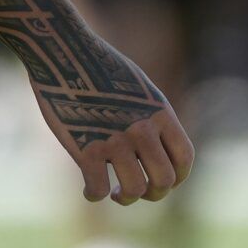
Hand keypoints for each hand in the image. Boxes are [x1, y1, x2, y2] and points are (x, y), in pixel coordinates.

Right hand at [29, 39, 194, 205]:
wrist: (63, 50)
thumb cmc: (97, 64)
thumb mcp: (137, 85)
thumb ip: (149, 116)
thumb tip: (154, 148)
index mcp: (159, 111)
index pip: (184, 158)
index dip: (177, 178)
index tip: (162, 182)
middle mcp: (142, 128)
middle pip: (163, 181)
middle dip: (152, 194)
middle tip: (134, 190)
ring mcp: (115, 139)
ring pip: (134, 190)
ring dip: (123, 197)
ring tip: (113, 191)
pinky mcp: (86, 148)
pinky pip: (97, 189)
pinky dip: (93, 194)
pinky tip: (88, 188)